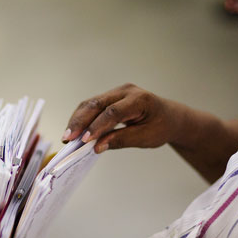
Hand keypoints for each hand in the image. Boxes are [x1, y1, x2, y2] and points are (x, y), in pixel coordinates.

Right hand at [61, 83, 237, 182]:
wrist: (170, 117)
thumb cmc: (161, 127)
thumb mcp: (146, 138)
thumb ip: (121, 140)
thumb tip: (97, 147)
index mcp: (139, 99)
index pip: (113, 112)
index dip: (97, 126)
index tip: (85, 141)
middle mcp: (126, 91)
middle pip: (97, 104)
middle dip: (80, 121)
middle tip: (67, 138)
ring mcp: (117, 92)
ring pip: (91, 103)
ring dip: (77, 120)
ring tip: (67, 137)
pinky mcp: (111, 97)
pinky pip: (93, 106)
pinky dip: (82, 118)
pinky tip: (74, 131)